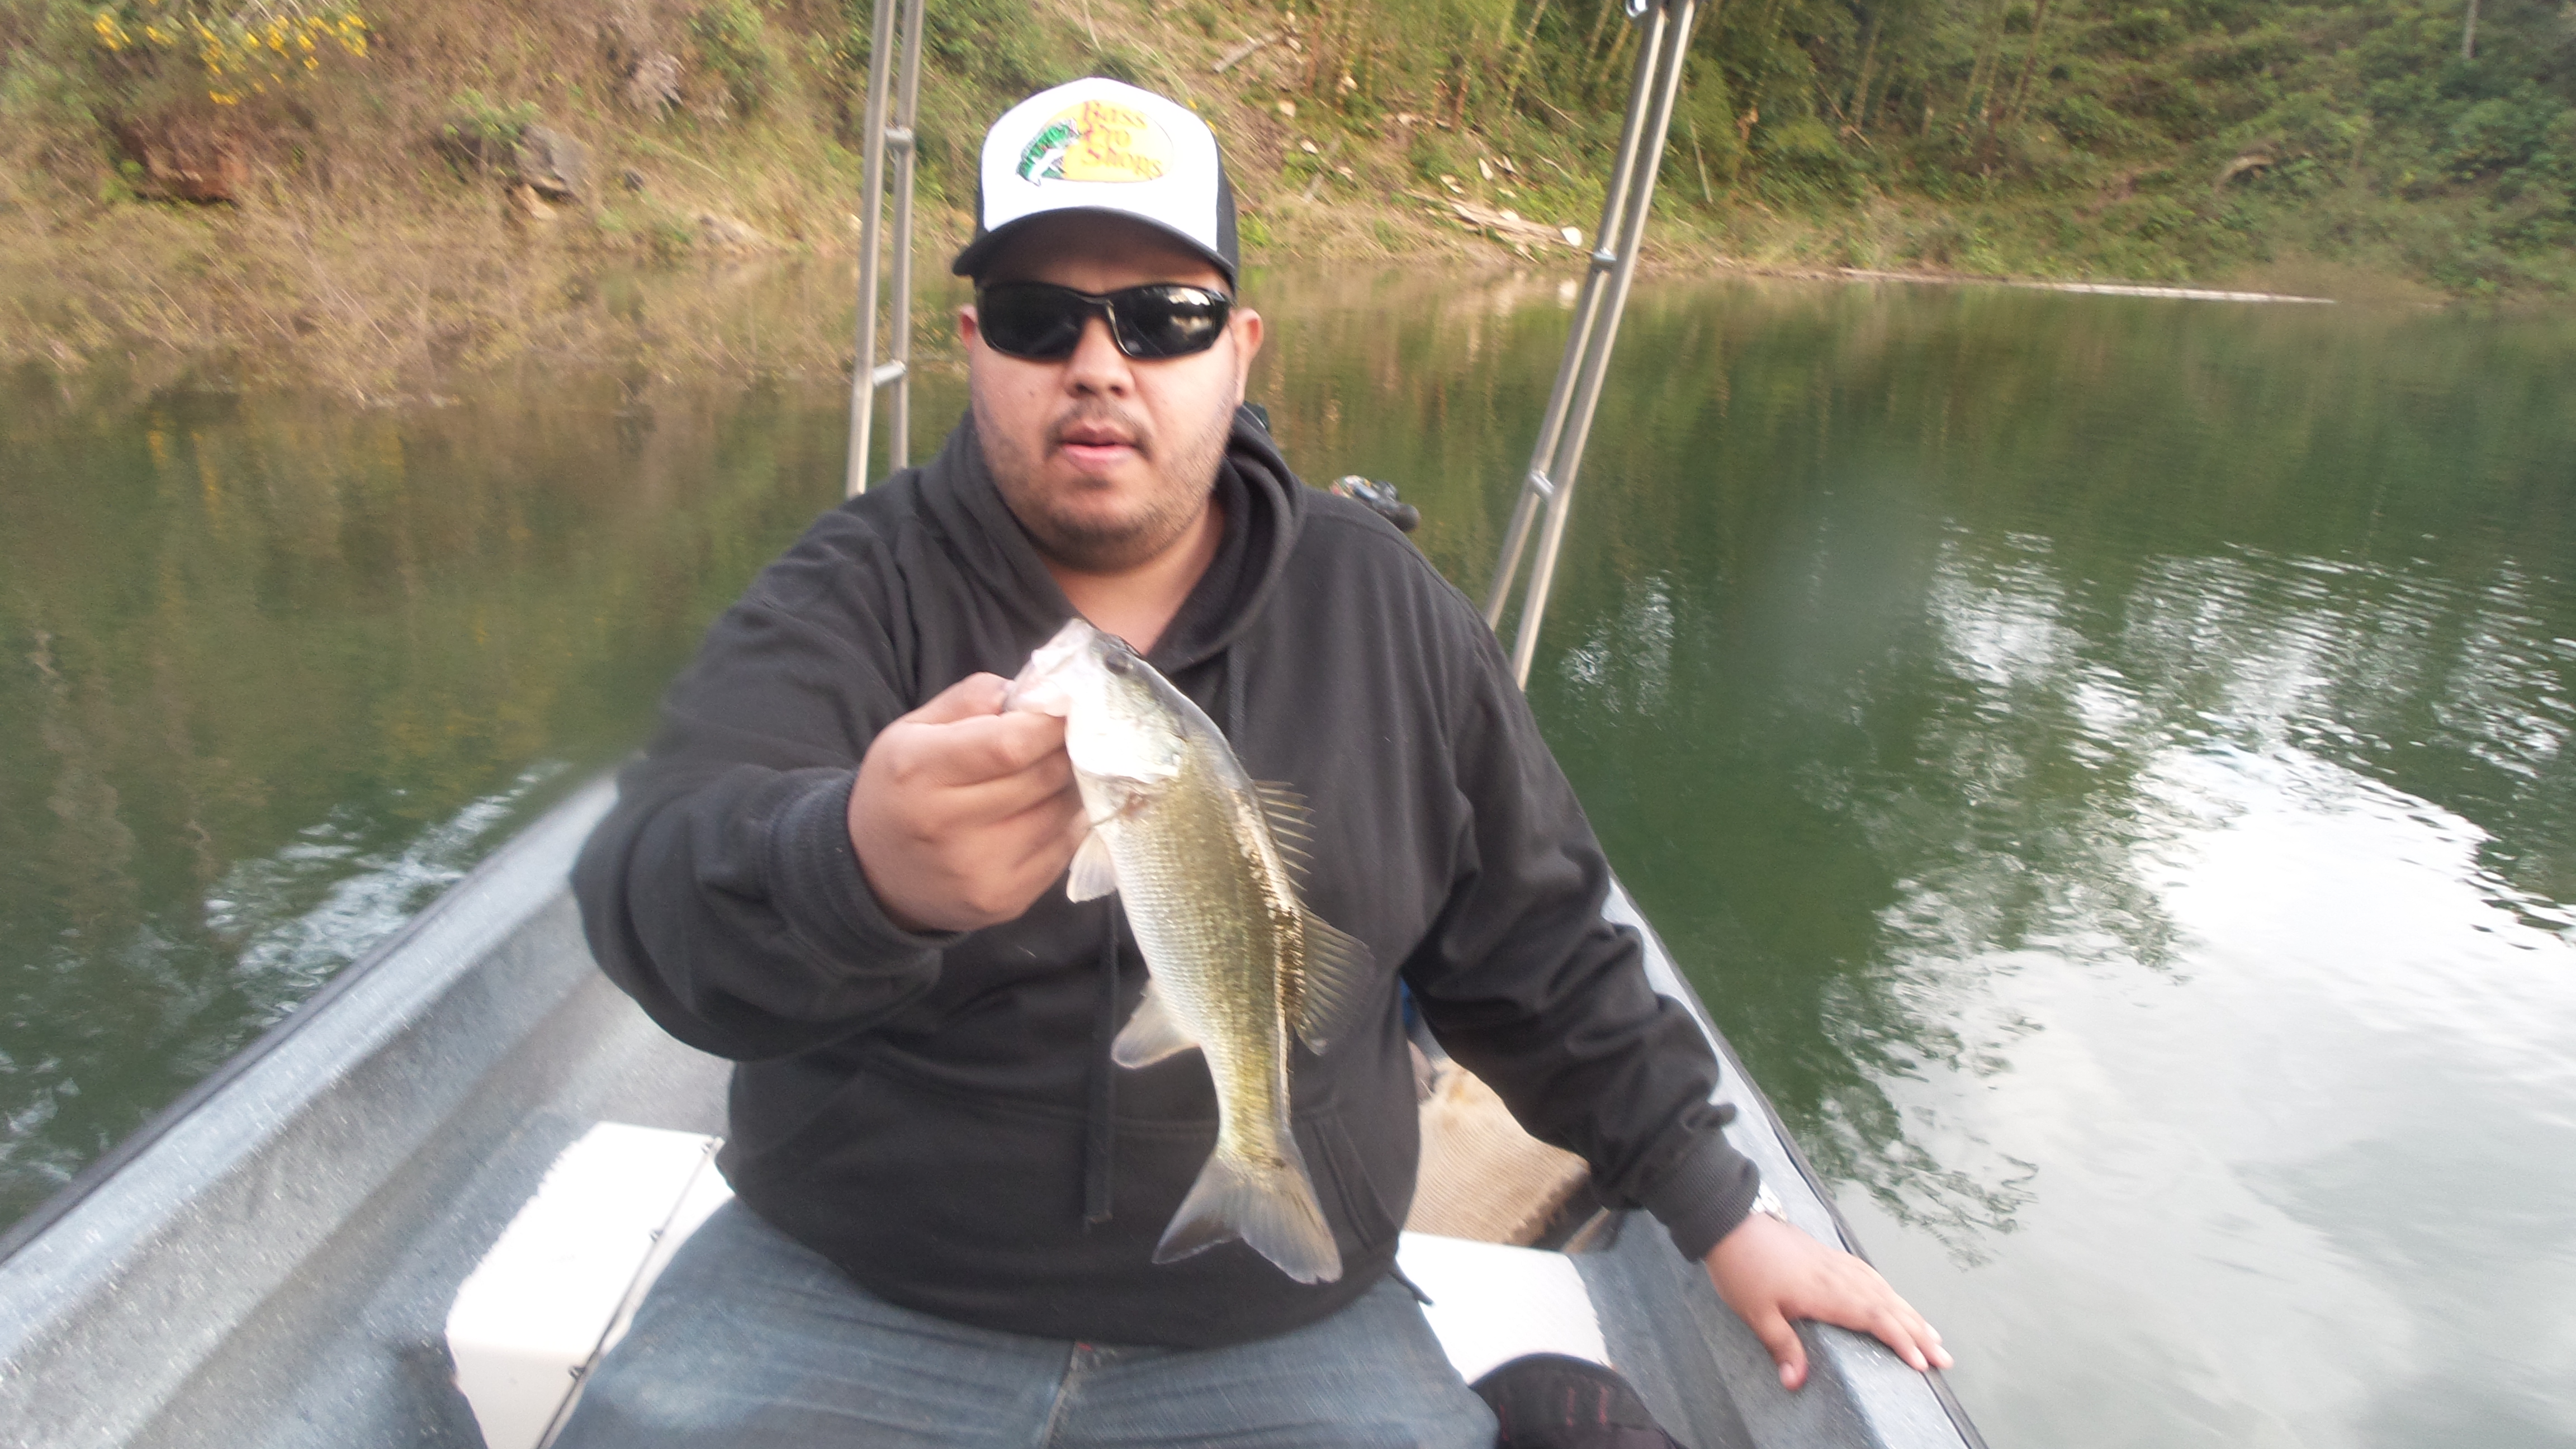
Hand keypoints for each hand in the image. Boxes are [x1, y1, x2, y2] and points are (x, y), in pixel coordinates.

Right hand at [847, 673, 1087, 931]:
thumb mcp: (913, 730)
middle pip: (1042, 778)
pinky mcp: (1002, 902)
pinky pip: (1062, 852)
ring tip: (1058, 774)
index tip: (1068, 709)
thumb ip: (972, 700)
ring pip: (1060, 814)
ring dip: (1071, 787)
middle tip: (1071, 738)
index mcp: (918, 771)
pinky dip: (1067, 825)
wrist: (873, 873)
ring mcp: (977, 872)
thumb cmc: (901, 788)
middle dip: (1066, 751)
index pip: (1009, 745)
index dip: (1050, 724)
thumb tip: (1039, 691)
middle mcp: (945, 826)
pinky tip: (1051, 811)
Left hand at [1704, 1210, 1952, 1390]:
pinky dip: (1889, 1292)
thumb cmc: (1742, 1268)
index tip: (1923, 1363)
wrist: (1731, 1221)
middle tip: (1945, 1358)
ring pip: (1884, 1290)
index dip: (1902, 1341)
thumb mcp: (1755, 1313)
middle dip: (1919, 1333)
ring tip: (1933, 1334)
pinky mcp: (1828, 1255)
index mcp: (1827, 1292)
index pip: (1876, 1319)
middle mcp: (1839, 1276)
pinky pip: (1870, 1275)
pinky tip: (1894, 1299)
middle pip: (1889, 1306)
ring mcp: (1836, 1263)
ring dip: (1910, 1313)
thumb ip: (1781, 1346)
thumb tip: (1796, 1382)